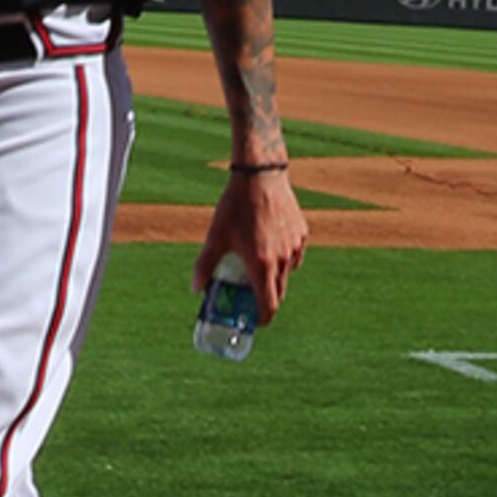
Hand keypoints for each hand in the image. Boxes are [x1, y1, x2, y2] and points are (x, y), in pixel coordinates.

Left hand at [198, 152, 310, 318]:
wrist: (260, 175)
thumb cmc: (236, 206)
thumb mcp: (215, 236)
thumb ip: (204, 265)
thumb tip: (195, 288)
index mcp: (262, 266)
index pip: (268, 307)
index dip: (262, 319)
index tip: (254, 321)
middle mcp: (282, 260)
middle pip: (278, 294)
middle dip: (265, 299)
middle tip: (250, 296)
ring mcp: (294, 247)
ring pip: (287, 274)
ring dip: (275, 278)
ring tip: (258, 267)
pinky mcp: (301, 233)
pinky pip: (294, 256)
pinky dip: (284, 259)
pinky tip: (271, 247)